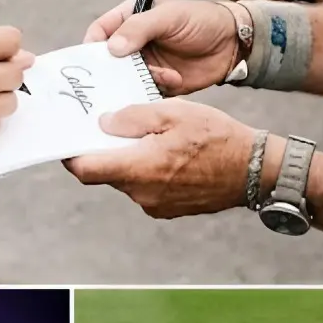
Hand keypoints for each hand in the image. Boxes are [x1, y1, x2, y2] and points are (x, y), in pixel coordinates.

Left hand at [65, 99, 258, 216]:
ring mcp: (156, 205)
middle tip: (115, 126)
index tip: (68, 140)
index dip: (70, 155)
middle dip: (106, 151)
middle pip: (106, 173)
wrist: (254, 171)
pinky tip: (168, 153)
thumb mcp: (174, 113)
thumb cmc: (217, 138)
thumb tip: (104, 124)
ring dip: (131, 160)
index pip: (86, 170)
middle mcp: (142, 193)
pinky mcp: (169, 209)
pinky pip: (147, 188)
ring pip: (128, 179)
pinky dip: (148, 171)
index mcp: (138, 169)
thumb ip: (133, 118)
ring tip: (150, 137)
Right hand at [82, 0, 238, 94]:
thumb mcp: (170, 17)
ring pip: (125, 80)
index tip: (92, 61)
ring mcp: (144, 65)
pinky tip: (174, 80)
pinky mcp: (157, 83)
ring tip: (165, 74)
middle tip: (120, 78)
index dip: (91, 47)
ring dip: (139, 80)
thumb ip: (139, 28)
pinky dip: (154, 90)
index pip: (99, 32)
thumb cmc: (201, 20)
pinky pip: (143, 92)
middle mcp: (132, 43)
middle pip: (107, 61)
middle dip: (112, 71)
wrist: (232, 44)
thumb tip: (111, 49)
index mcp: (129, 19)